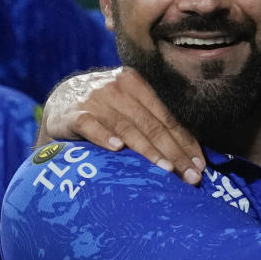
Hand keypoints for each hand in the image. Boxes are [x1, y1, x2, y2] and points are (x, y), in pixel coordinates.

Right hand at [37, 67, 205, 183]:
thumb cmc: (103, 110)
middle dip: (174, 152)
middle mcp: (117, 87)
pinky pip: (91, 126)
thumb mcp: (128, 107)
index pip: (166, 117)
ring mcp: (94, 99)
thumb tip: (190, 153)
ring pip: (126, 127)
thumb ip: (152, 122)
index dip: (185, 142)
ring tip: (166, 169)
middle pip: (151, 124)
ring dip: (148, 150)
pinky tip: (117, 150)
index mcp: (135, 83)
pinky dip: (104, 137)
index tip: (200, 165)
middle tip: (190, 176)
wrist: (60, 103)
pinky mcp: (73, 114)